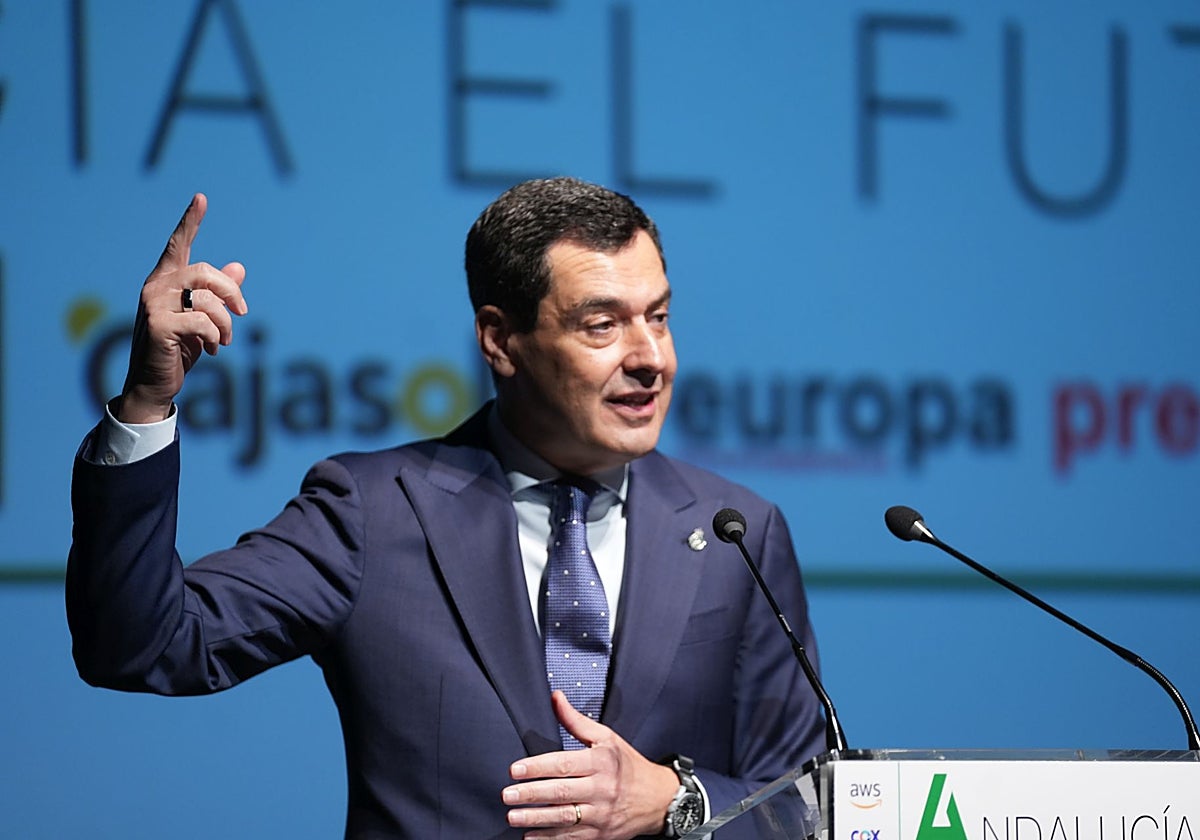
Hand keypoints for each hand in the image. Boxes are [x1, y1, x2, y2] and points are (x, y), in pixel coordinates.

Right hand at [119, 193, 247, 422]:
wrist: (155, 383)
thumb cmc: (179, 349)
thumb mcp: (203, 319)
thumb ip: (218, 294)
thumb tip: (239, 267)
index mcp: (166, 280)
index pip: (177, 244)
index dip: (190, 221)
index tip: (201, 197)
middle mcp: (156, 286)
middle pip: (205, 272)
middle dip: (231, 293)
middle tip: (243, 313)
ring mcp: (154, 305)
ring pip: (208, 300)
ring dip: (225, 324)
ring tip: (223, 341)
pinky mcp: (158, 325)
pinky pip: (202, 322)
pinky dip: (214, 338)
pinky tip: (210, 350)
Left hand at [502, 691, 678, 838]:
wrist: (658, 798)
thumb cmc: (628, 765)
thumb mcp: (607, 737)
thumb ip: (576, 721)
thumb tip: (555, 698)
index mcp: (601, 761)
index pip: (564, 764)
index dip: (537, 767)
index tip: (514, 770)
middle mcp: (601, 788)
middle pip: (561, 792)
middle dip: (531, 794)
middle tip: (507, 795)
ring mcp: (601, 814)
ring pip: (563, 817)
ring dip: (535, 819)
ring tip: (513, 816)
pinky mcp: (600, 835)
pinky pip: (571, 837)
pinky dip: (549, 838)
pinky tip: (529, 836)